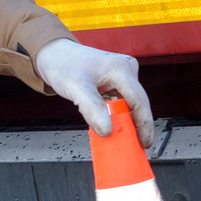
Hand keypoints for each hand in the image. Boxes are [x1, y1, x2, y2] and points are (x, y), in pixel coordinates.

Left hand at [32, 38, 151, 134]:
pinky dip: (116, 115)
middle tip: (131, 145)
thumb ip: (92, 109)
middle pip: (137, 104)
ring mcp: (123, 75)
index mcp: (121, 68)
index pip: (139, 101)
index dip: (144, 124)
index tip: (143, 143)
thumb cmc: (64, 65)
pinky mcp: (117, 81)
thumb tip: (108, 131)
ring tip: (119, 138)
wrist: (56, 55)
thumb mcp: (76, 88)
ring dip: (124, 121)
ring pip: (129, 105)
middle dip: (134, 125)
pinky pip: (121, 102)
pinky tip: (109, 123)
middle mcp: (126, 69)